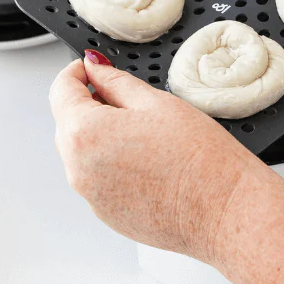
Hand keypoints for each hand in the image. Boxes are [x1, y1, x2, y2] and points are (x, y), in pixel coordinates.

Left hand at [49, 50, 271, 262]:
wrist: (223, 210)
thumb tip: (95, 69)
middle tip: (126, 98)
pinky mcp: (108, 215)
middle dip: (89, 106)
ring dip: (102, 138)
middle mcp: (78, 169)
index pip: (61, 91)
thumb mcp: (155, 102)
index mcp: (84, 134)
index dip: (75, 72)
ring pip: (84, 155)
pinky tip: (150, 163)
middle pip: (68, 125)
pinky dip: (114, 167)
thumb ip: (115, 81)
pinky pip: (100, 181)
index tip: (89, 67)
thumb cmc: (198, 158)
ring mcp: (91, 197)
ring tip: (147, 136)